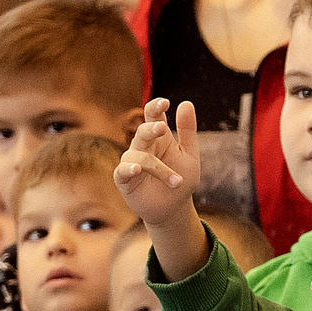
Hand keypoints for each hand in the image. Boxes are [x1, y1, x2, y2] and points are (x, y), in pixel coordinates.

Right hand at [116, 99, 210, 275]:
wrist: (174, 207)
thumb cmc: (181, 178)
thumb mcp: (190, 154)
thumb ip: (187, 130)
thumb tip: (186, 103)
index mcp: (158, 137)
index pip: (153, 116)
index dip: (156, 107)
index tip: (165, 103)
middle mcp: (142, 146)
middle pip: (142, 131)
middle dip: (151, 129)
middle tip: (163, 129)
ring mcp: (131, 161)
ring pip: (139, 155)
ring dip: (159, 168)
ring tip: (177, 182)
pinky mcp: (124, 179)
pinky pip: (122, 170)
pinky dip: (128, 168)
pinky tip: (137, 169)